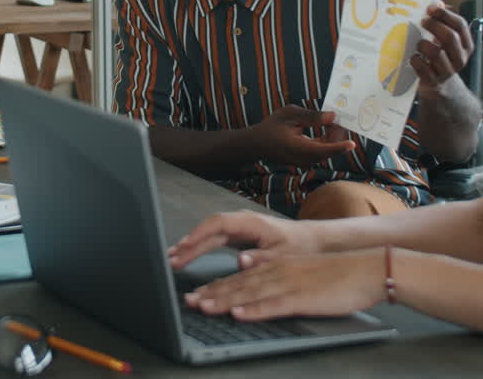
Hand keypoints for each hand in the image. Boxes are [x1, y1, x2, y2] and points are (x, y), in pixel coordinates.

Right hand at [169, 210, 323, 269]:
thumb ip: (260, 258)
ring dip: (191, 245)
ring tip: (173, 258)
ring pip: (208, 234)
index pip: (219, 223)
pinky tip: (186, 254)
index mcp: (251, 222)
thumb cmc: (298, 246)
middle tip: (172, 259)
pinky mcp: (237, 236)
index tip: (185, 245)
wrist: (310, 240)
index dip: (199, 233)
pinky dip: (199, 247)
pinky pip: (213, 239)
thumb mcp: (282, 255)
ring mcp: (238, 228)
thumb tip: (239, 260)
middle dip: (189, 243)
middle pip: (209, 229)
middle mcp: (241, 222)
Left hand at [184, 249, 383, 320]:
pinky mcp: (301, 298)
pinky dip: (254, 311)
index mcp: (277, 266)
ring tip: (203, 307)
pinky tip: (239, 315)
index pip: (240, 279)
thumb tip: (246, 267)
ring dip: (224, 302)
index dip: (215, 287)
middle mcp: (278, 272)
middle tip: (188, 302)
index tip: (195, 295)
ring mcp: (288, 284)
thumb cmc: (337, 275)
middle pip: (238, 285)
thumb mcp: (300, 269)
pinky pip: (273, 306)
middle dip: (210, 294)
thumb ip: (273, 271)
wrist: (367, 270)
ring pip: (250, 294)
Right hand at [249, 106, 355, 166]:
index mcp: (298, 147)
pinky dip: (326, 141)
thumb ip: (311, 116)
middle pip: (328, 150)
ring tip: (331, 122)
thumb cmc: (272, 126)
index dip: (339, 147)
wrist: (257, 143)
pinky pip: (321, 152)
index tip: (352, 144)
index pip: (323, 150)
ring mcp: (304, 162)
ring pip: (326, 152)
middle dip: (337, 136)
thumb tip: (332, 116)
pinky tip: (326, 129)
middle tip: (339, 119)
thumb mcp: (290, 114)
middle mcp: (303, 158)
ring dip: (332, 138)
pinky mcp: (305, 161)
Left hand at [412, 2, 474, 90]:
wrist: (439, 86)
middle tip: (423, 21)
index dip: (445, 15)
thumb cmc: (440, 57)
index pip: (460, 25)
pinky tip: (414, 57)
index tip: (431, 8)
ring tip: (418, 43)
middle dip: (434, 26)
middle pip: (450, 37)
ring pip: (436, 52)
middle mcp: (460, 58)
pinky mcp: (433, 81)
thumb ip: (443, 21)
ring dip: (423, 44)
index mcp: (466, 45)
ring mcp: (448, 71)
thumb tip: (437, 3)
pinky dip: (415, 60)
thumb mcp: (445, 39)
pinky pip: (423, 68)